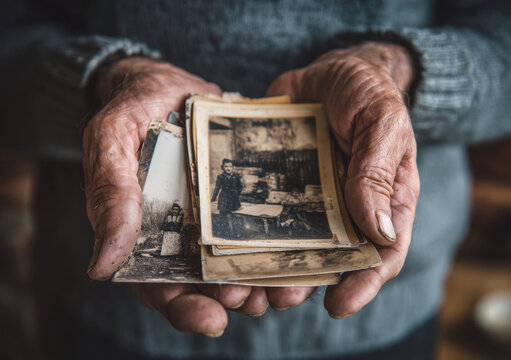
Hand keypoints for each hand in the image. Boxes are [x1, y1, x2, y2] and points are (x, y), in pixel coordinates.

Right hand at [83, 57, 312, 335]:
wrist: (168, 84)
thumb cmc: (132, 110)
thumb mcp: (112, 141)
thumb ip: (110, 194)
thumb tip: (102, 265)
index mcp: (144, 230)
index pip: (159, 285)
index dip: (183, 307)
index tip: (211, 318)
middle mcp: (181, 231)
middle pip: (204, 283)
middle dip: (228, 298)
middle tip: (251, 299)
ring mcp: (213, 215)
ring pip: (236, 261)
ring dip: (258, 280)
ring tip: (279, 287)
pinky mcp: (239, 197)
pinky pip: (259, 227)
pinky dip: (276, 246)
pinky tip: (295, 252)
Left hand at [266, 43, 419, 317]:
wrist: (330, 70)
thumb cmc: (367, 94)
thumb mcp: (381, 124)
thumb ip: (377, 173)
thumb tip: (378, 231)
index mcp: (381, 201)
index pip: (380, 253)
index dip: (363, 283)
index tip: (338, 306)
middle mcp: (344, 208)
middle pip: (328, 258)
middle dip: (303, 282)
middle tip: (278, 298)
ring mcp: (307, 198)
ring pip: (289, 242)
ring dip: (268, 266)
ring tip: (244, 284)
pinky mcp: (275, 182)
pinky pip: (260, 209)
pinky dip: (243, 228)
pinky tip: (223, 242)